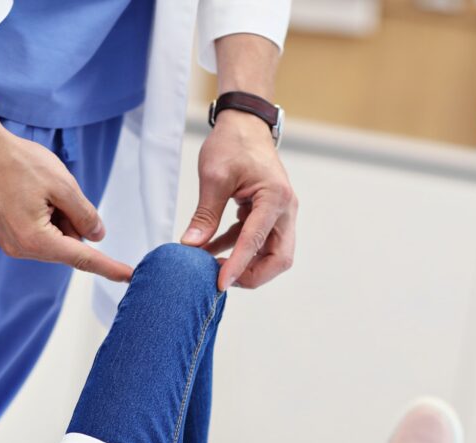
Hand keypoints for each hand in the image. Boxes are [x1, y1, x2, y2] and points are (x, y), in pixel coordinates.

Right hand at [0, 130, 132, 282]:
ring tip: (41, 191)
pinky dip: (44, 218)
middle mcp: (19, 248)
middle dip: (72, 223)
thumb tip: (97, 237)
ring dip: (57, 219)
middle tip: (60, 193)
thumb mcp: (63, 185)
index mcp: (35, 240)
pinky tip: (32, 195)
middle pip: (65, 247)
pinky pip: (36, 234)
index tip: (128, 276)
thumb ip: (85, 214)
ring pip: (52, 240)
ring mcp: (8, 242)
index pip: (81, 258)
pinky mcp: (3, 233)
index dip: (108, 266)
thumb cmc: (19, 162)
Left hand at [181, 110, 297, 290]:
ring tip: (211, 268)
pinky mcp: (269, 214)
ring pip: (271, 254)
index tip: (220, 284)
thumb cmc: (232, 144)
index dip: (238, 266)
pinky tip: (210, 251)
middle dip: (253, 275)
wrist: (244, 125)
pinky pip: (257, 241)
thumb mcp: (214, 177)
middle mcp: (285, 209)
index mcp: (274, 198)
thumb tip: (190, 245)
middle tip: (222, 280)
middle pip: (279, 258)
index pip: (257, 242)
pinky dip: (236, 250)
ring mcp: (280, 213)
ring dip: (244, 264)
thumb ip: (205, 214)